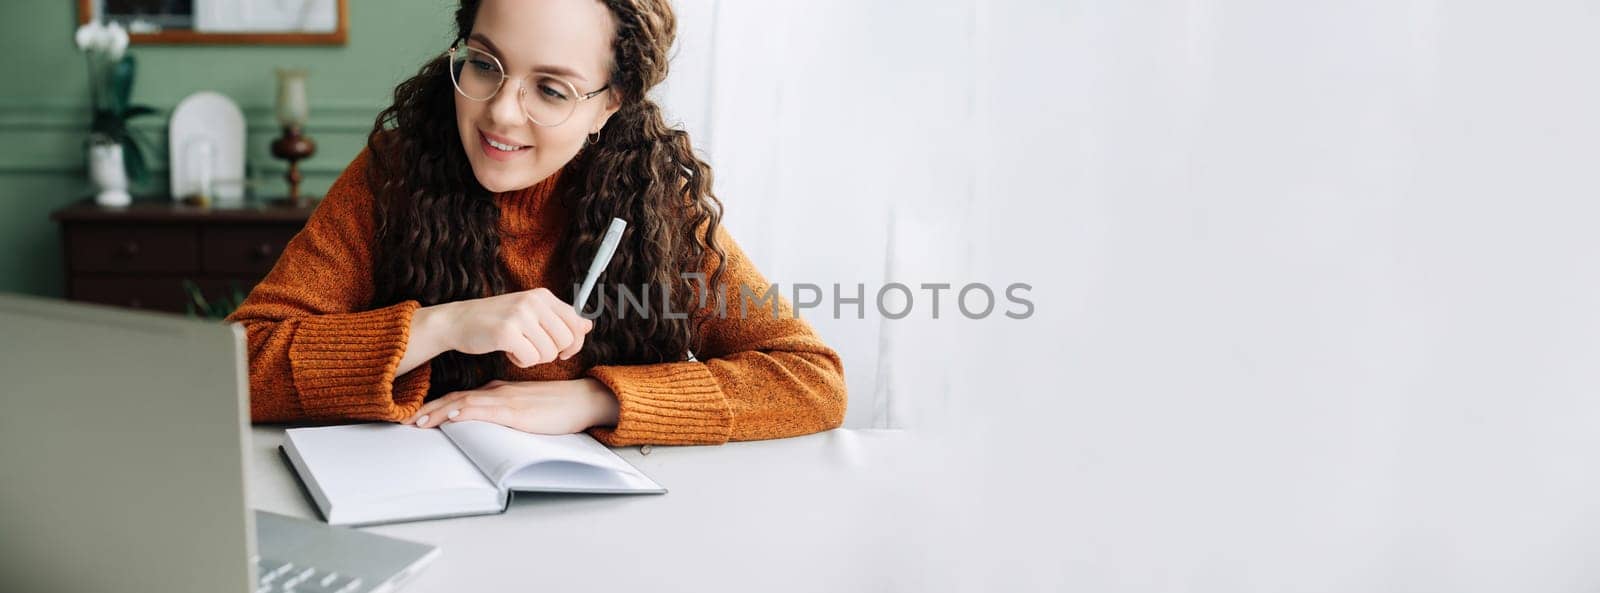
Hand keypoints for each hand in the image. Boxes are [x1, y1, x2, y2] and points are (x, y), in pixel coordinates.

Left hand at [402, 378, 620, 433]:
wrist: (585, 400)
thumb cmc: (561, 405)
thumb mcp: (528, 406)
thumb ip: (509, 409)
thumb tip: (491, 420)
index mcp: (501, 391)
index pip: (463, 397)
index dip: (440, 405)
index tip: (421, 415)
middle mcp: (499, 392)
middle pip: (458, 399)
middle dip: (431, 409)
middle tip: (408, 420)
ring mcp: (507, 401)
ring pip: (466, 404)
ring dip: (440, 413)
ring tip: (420, 422)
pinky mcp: (518, 412)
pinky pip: (487, 410)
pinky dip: (468, 412)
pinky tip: (454, 416)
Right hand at [421, 287, 593, 368]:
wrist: (457, 321)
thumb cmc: (496, 320)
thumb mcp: (529, 313)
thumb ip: (558, 319)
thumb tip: (588, 326)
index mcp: (543, 296)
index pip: (577, 323)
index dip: (574, 343)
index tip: (562, 351)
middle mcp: (533, 302)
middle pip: (566, 341)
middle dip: (553, 353)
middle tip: (534, 350)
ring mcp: (520, 316)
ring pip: (549, 353)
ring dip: (535, 358)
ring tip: (519, 348)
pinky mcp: (506, 332)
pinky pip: (530, 359)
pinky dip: (521, 361)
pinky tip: (509, 352)